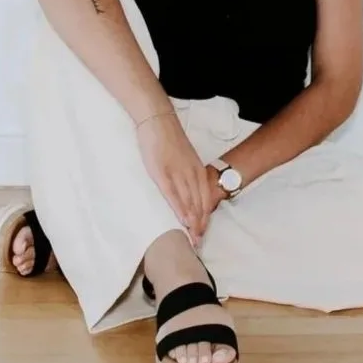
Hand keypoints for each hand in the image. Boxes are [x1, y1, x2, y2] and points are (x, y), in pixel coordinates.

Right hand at [135, 113, 212, 245]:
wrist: (158, 120)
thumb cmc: (168, 140)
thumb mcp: (183, 158)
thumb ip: (186, 174)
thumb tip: (187, 190)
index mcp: (196, 170)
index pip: (204, 197)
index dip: (204, 216)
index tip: (203, 233)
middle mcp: (191, 172)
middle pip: (199, 202)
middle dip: (200, 224)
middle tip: (198, 242)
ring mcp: (178, 172)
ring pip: (189, 200)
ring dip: (192, 220)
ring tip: (193, 236)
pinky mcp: (163, 171)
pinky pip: (173, 193)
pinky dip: (179, 207)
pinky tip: (182, 218)